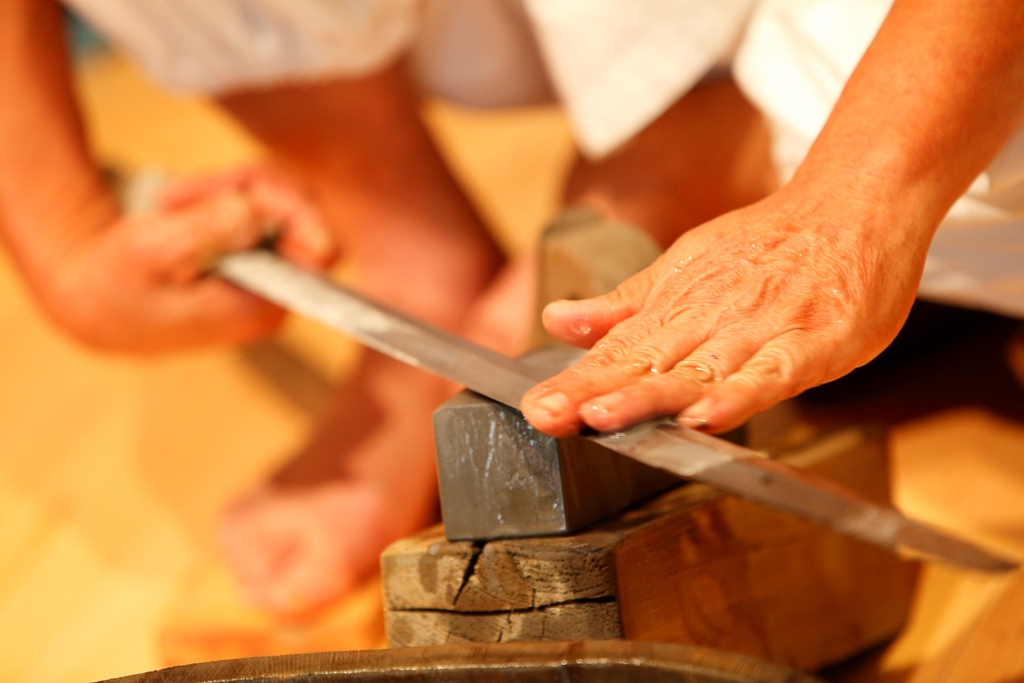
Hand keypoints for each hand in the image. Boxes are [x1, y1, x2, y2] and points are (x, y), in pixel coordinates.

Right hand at [41, 166, 336, 351]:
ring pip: (286, 205)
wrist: (102, 304)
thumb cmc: (118, 284)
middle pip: (306, 217)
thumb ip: (205, 231)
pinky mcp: (261, 259)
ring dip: (233, 187)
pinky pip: (267, 209)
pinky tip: (184, 204)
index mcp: (264, 305)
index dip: (283, 204)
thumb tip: (253, 211)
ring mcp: (274, 277)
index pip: (319, 244)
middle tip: (182, 192)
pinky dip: (229, 193)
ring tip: (173, 200)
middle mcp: (280, 295)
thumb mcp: (150, 251)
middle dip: (250, 186)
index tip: (230, 189)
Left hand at [520, 187, 929, 435]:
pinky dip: (740, 395)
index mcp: (678, 306)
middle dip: (594, 392)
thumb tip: (557, 321)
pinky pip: (772, 373)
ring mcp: (761, 329)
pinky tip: (707, 417)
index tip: (537, 408)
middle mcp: (711, 319)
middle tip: (547, 417)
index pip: (618, 351)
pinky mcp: (813, 342)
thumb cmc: (770, 245)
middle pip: (646, 363)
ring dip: (650, 395)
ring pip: (698, 370)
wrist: (854, 204)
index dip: (576, 382)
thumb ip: (624, 306)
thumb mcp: (685, 268)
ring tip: (604, 417)